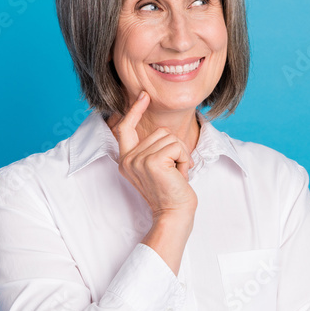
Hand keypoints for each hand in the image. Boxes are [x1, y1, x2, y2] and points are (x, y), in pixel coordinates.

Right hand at [108, 91, 197, 220]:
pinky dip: (185, 159)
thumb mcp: (155, 168)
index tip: (144, 96)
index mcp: (126, 160)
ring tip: (176, 174)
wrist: (174, 214)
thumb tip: (163, 132)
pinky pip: (178, 146)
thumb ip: (152, 150)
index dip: (135, 111)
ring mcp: (138, 160)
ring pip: (170, 138)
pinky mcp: (153, 162)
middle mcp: (128, 159)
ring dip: (181, 154)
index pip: (125, 128)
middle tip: (174, 171)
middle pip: (159, 132)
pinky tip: (180, 175)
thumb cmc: (170, 193)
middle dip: (175, 148)